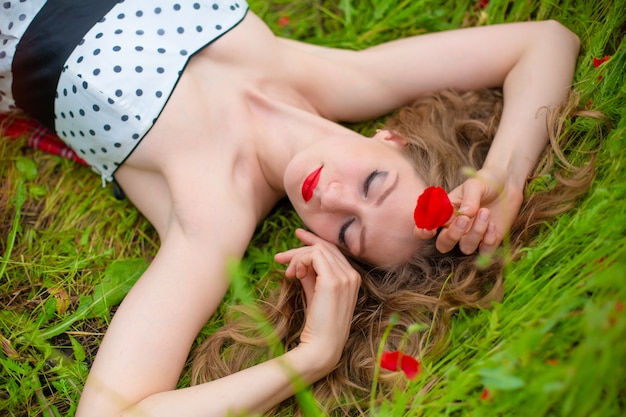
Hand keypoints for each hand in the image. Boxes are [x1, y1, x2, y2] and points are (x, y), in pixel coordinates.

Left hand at [274, 229, 361, 368]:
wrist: (322, 347)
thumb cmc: (318, 325)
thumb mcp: (315, 294)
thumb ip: (311, 276)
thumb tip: (300, 263)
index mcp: (352, 278)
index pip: (333, 250)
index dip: (313, 241)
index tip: (297, 235)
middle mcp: (352, 275)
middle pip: (324, 247)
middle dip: (299, 248)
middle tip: (279, 258)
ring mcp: (345, 277)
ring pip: (318, 250)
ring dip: (298, 257)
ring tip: (288, 274)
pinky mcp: (333, 281)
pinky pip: (314, 255)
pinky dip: (300, 261)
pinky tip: (293, 275)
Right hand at [426, 167, 522, 254]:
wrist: (508, 185)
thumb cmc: (485, 182)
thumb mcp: (475, 185)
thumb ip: (468, 200)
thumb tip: (464, 214)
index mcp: (445, 214)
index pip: (427, 227)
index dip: (423, 232)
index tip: (430, 230)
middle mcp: (455, 228)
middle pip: (444, 244)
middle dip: (452, 236)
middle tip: (464, 219)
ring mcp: (472, 237)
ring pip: (466, 248)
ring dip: (476, 232)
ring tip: (485, 212)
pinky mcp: (488, 242)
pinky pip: (485, 251)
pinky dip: (489, 240)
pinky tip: (494, 225)